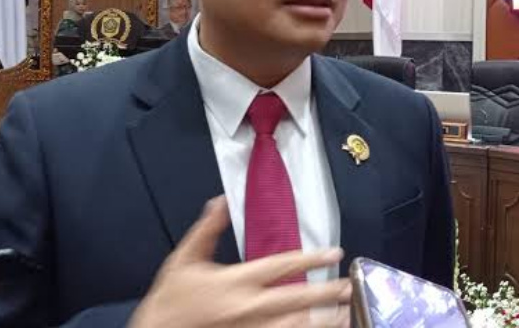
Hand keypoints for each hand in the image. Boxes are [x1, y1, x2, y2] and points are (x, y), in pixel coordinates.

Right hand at [129, 197, 351, 327]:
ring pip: (296, 327)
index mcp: (236, 282)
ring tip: (343, 314)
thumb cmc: (170, 299)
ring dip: (322, 321)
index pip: (282, 266)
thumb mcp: (185, 258)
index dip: (311, 258)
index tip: (333, 253)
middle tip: (348, 286)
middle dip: (326, 293)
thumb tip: (221, 202)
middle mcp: (249, 308)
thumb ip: (207, 229)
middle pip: (297, 299)